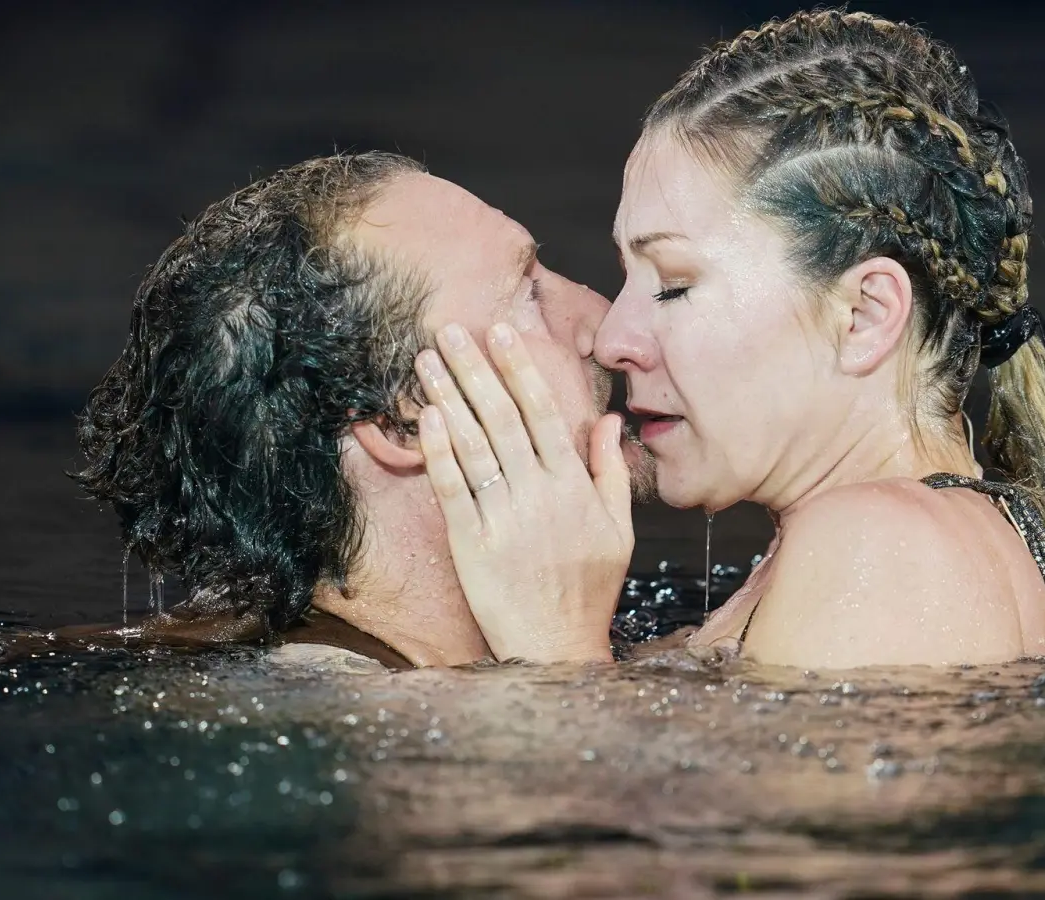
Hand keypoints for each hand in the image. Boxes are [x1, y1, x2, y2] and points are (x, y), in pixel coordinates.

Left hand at [415, 322, 629, 662]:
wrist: (555, 645)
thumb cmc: (589, 588)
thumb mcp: (618, 529)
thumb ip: (610, 471)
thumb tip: (608, 420)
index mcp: (575, 487)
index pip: (544, 413)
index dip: (520, 369)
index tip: (501, 332)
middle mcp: (539, 495)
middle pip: (502, 418)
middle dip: (475, 369)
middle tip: (450, 329)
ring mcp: (504, 518)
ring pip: (474, 445)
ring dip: (449, 397)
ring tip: (427, 360)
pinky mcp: (472, 543)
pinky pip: (453, 488)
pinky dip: (440, 451)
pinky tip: (426, 418)